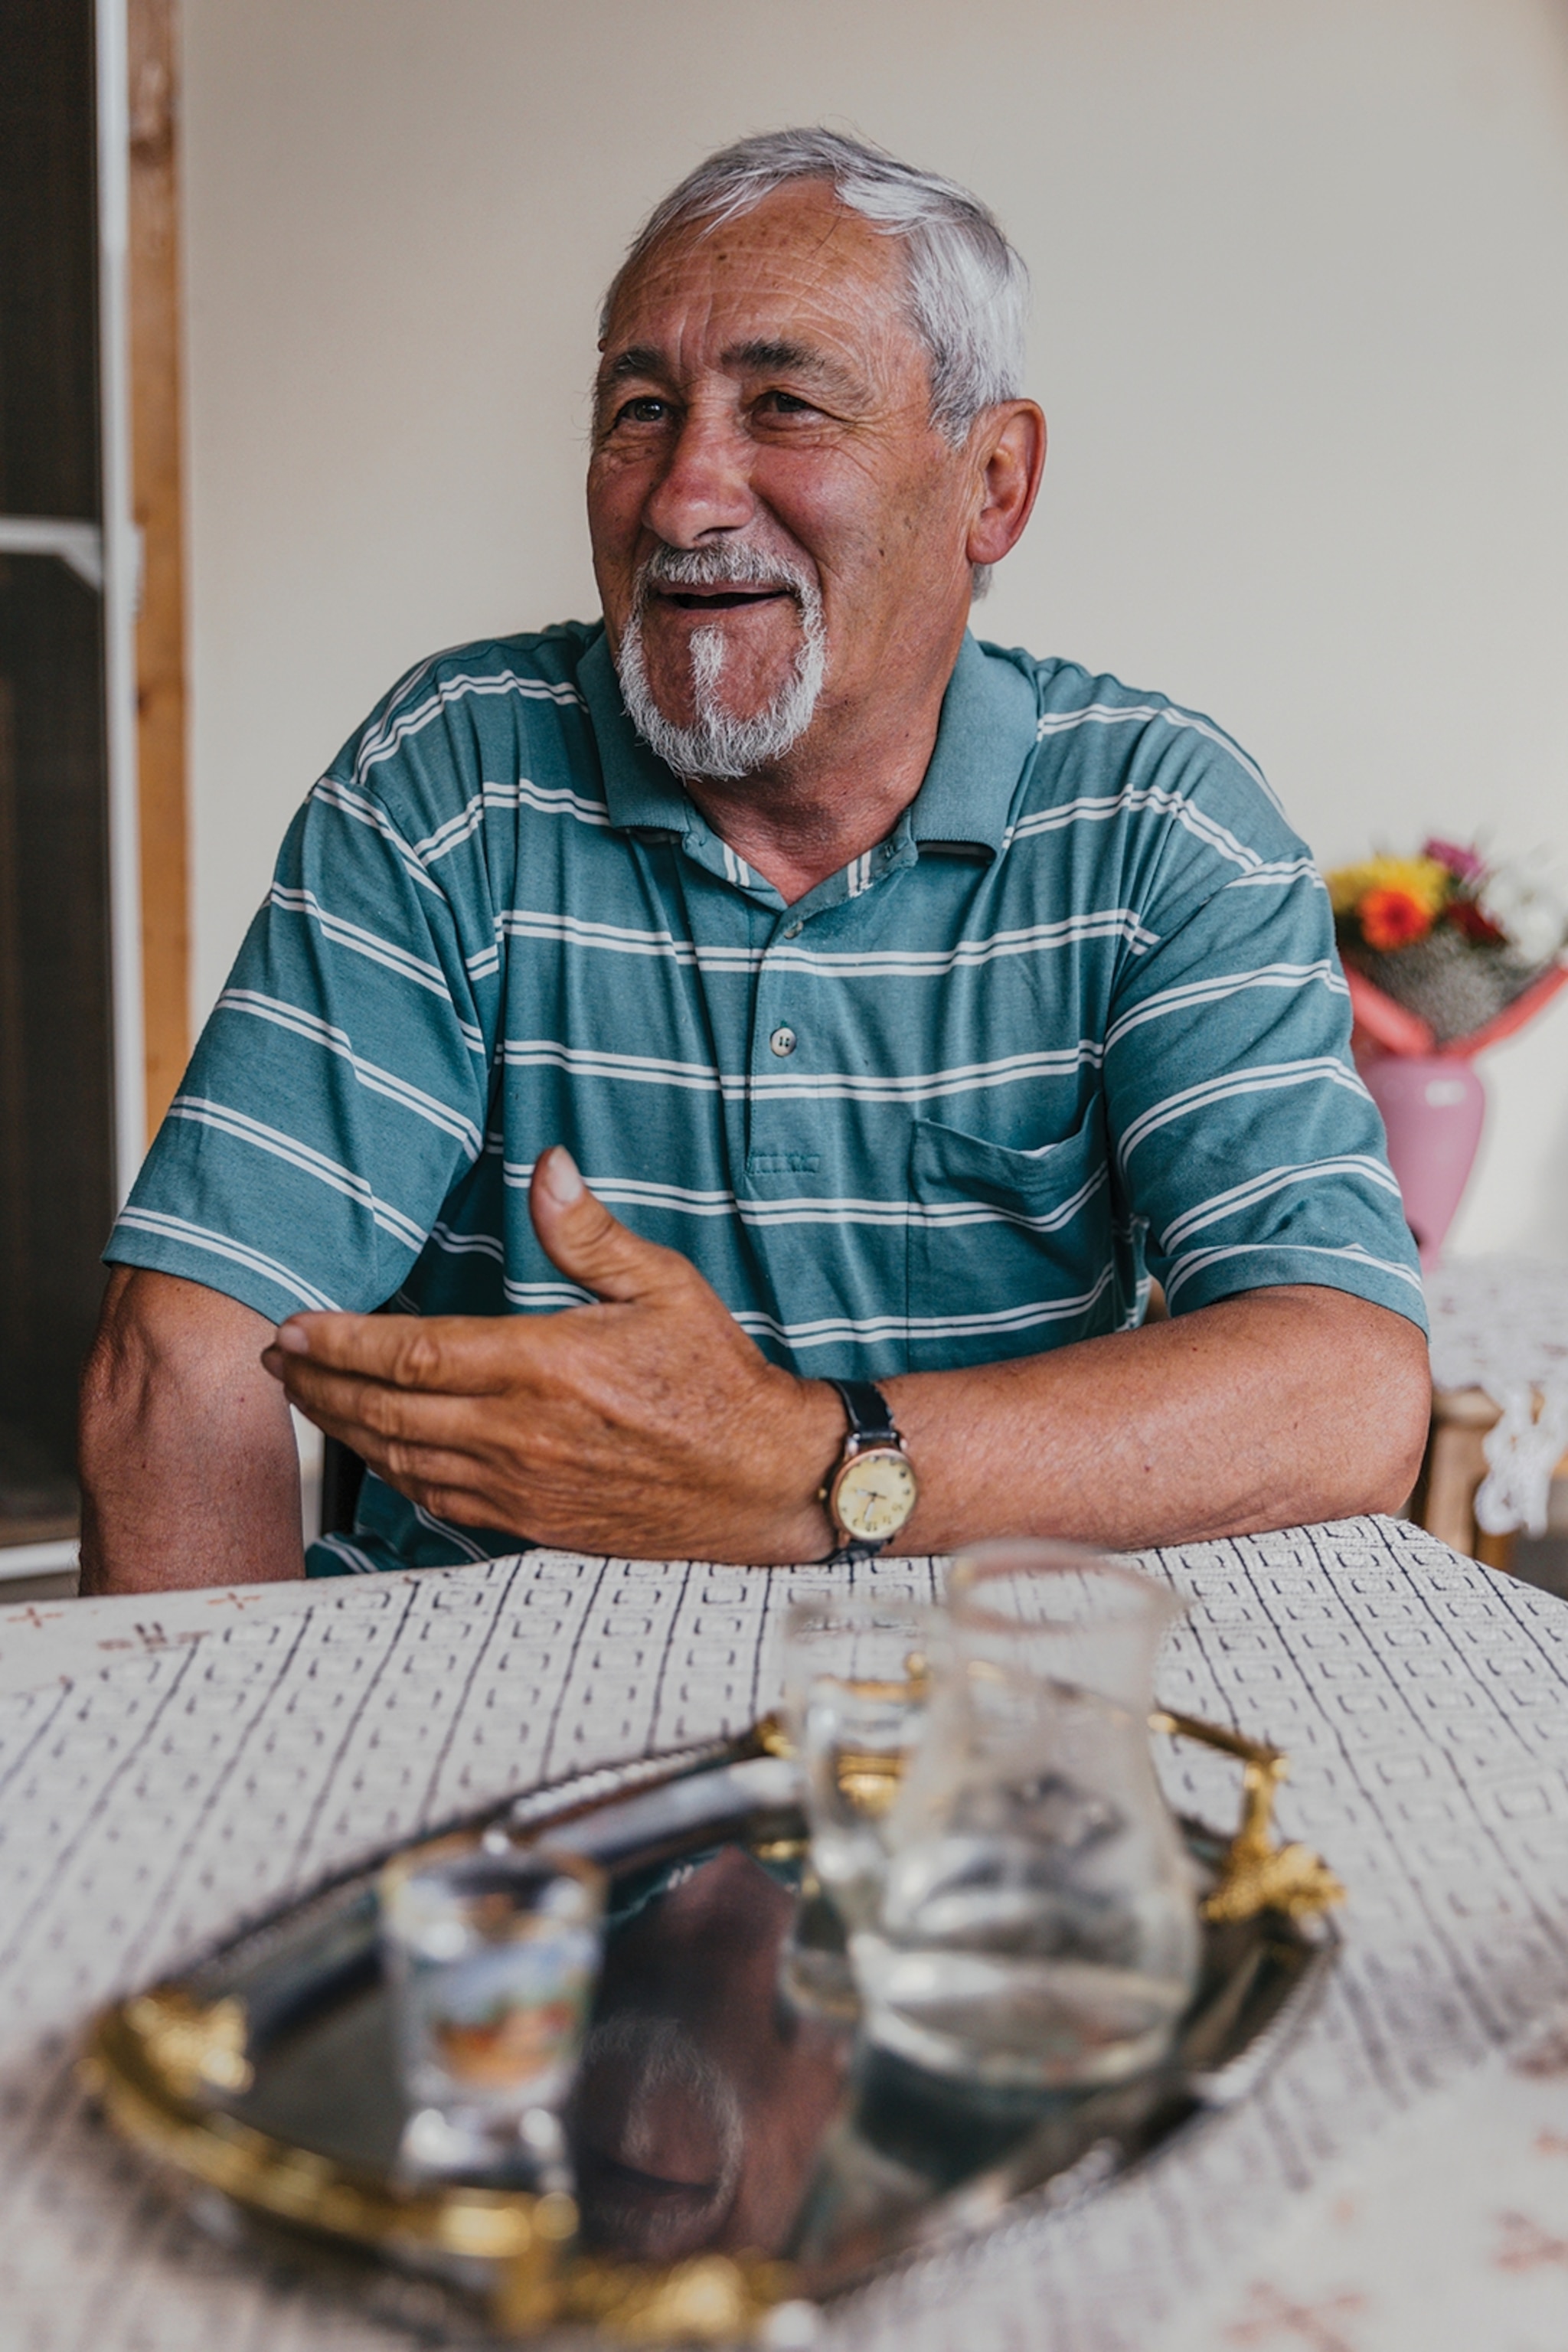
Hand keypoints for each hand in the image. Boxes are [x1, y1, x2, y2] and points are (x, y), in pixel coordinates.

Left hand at [260, 1146, 842, 1561]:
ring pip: (402, 1461)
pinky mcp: (533, 1524)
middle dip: (320, 1385)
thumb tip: (548, 1169)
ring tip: (309, 1400)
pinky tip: (376, 1453)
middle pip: (387, 1412)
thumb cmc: (716, 1380)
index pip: (413, 1354)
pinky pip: (438, 1501)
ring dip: (344, 1431)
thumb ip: (590, 1234)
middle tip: (281, 1361)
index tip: (295, 1326)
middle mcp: (522, 1434)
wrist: (762, 1481)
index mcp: (545, 1367)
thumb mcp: (664, 1287)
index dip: (342, 1342)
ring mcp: (523, 1487)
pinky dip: (392, 1475)